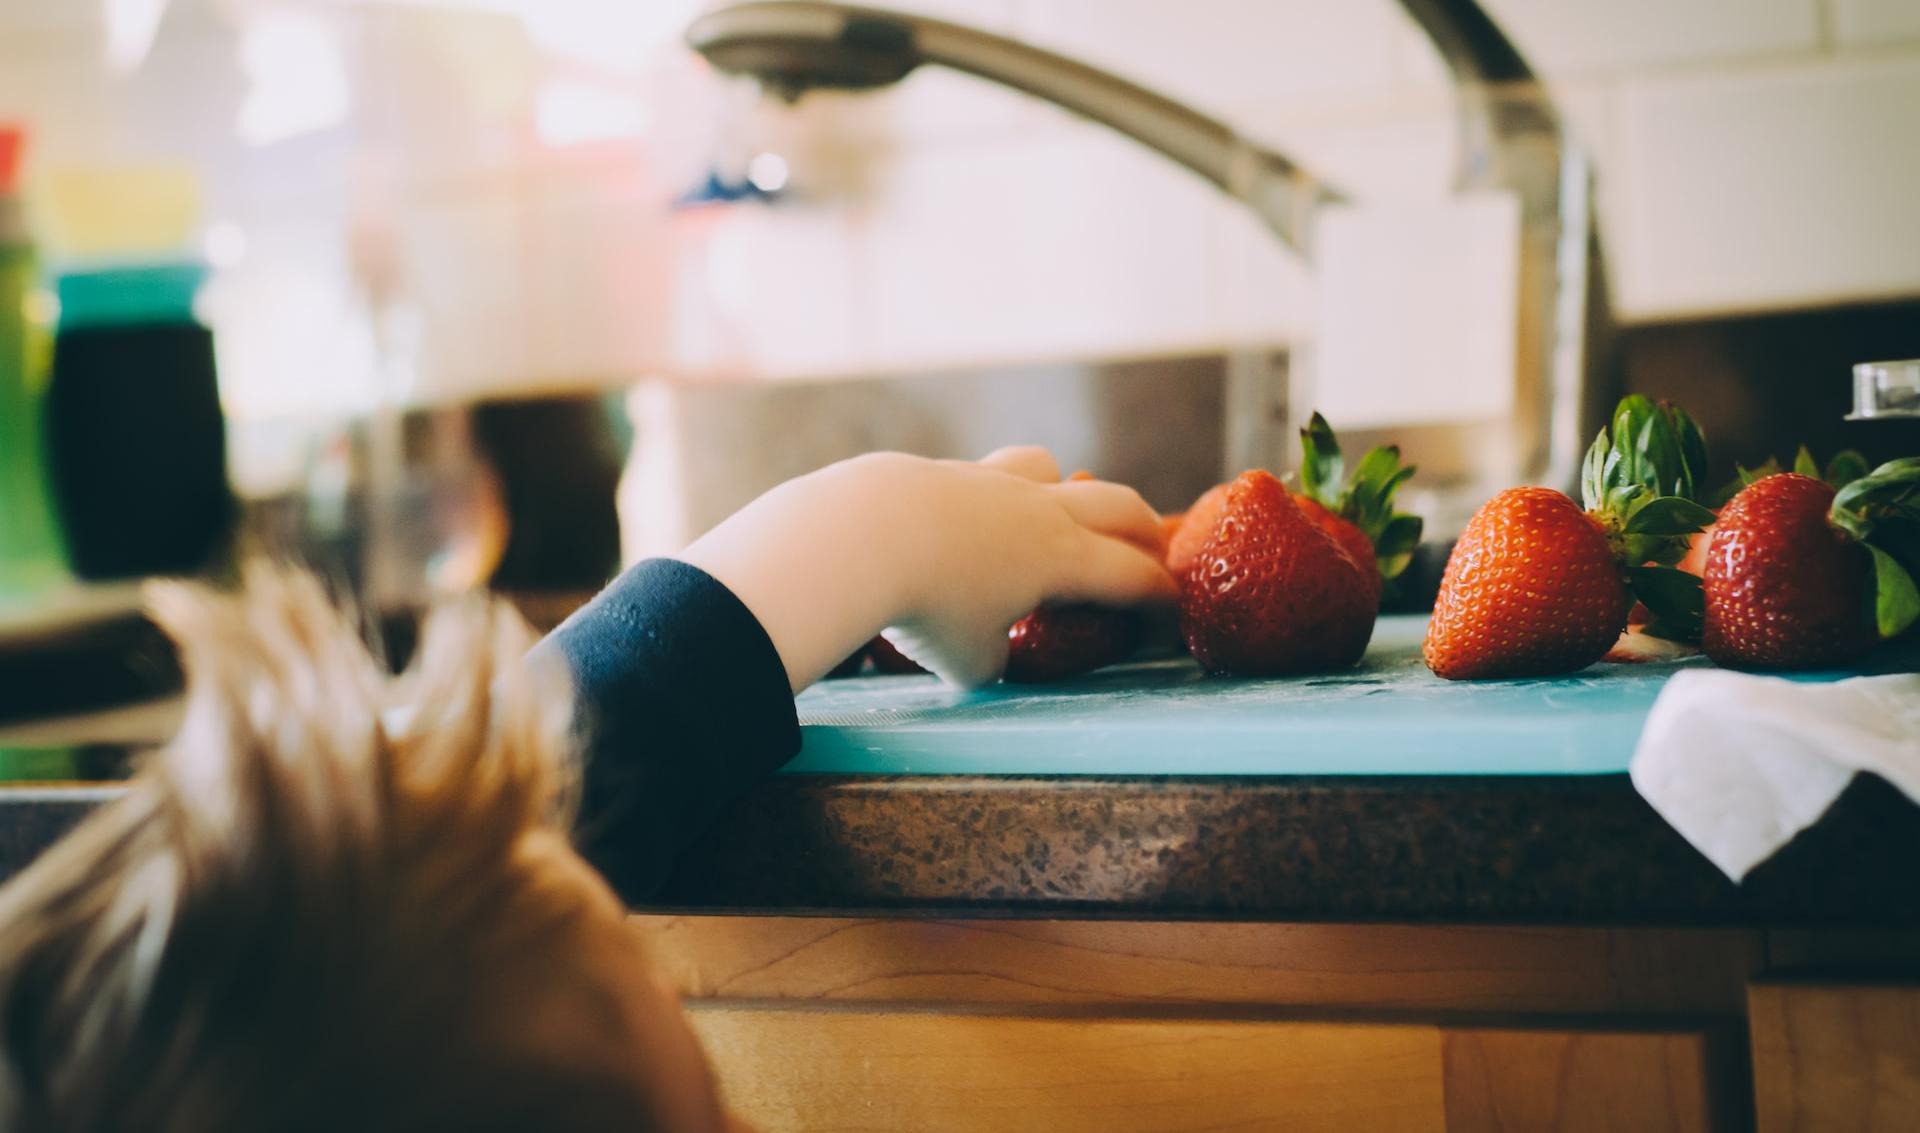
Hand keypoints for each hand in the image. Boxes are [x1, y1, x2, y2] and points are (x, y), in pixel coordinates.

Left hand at [678, 447, 1175, 689]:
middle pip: (1116, 505)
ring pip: (1049, 469)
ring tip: (1059, 514)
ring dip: (1067, 490)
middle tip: (1152, 549)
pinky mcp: (942, 473)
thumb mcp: (969, 662)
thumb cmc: (926, 608)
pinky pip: (986, 475)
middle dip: (1142, 530)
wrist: (860, 537)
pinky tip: (970, 521)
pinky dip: (995, 496)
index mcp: (1063, 559)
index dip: (1161, 599)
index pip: (1134, 576)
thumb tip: (988, 654)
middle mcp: (1039, 511)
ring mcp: (990, 482)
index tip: (1172, 614)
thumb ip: (992, 659)